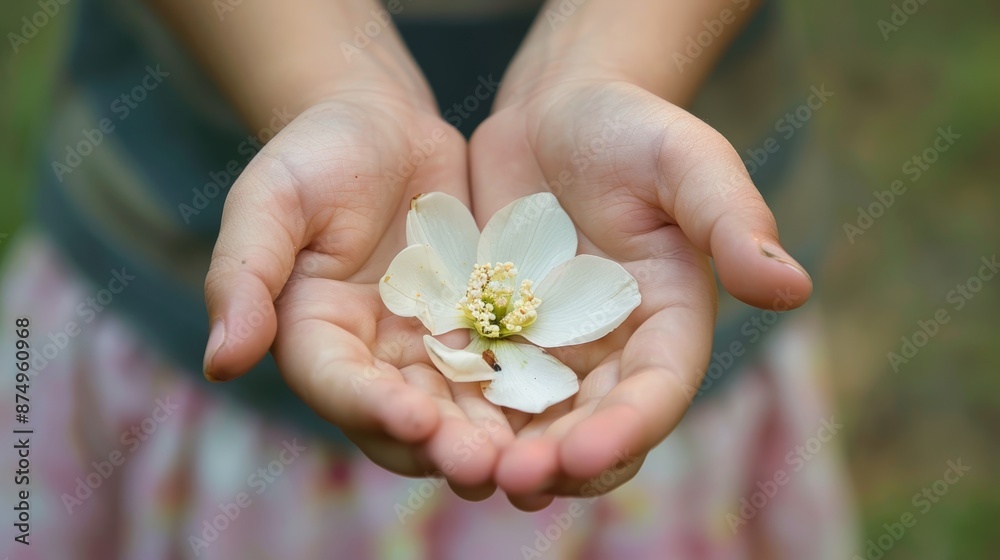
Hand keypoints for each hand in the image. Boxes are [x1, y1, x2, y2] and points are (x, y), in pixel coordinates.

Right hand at [202, 87, 504, 496]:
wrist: (383, 126)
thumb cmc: (316, 153)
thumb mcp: (270, 201)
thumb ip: (242, 277)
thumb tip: (220, 363)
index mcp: (314, 336)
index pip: (339, 386)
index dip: (373, 408)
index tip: (415, 419)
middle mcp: (371, 357)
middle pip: (403, 417)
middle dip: (442, 444)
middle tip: (485, 465)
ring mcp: (427, 347)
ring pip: (458, 406)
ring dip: (489, 437)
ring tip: (528, 457)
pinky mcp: (475, 328)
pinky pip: (502, 366)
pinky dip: (525, 392)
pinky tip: (563, 409)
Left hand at [468, 76, 812, 508]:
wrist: (558, 112)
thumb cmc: (633, 129)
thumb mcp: (687, 163)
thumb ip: (732, 222)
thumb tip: (793, 288)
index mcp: (667, 327)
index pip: (655, 394)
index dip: (626, 430)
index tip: (585, 453)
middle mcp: (610, 353)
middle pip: (589, 427)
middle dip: (557, 460)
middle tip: (517, 477)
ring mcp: (548, 349)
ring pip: (527, 420)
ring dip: (500, 451)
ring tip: (464, 467)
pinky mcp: (493, 333)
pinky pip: (472, 379)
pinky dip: (453, 406)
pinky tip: (420, 421)